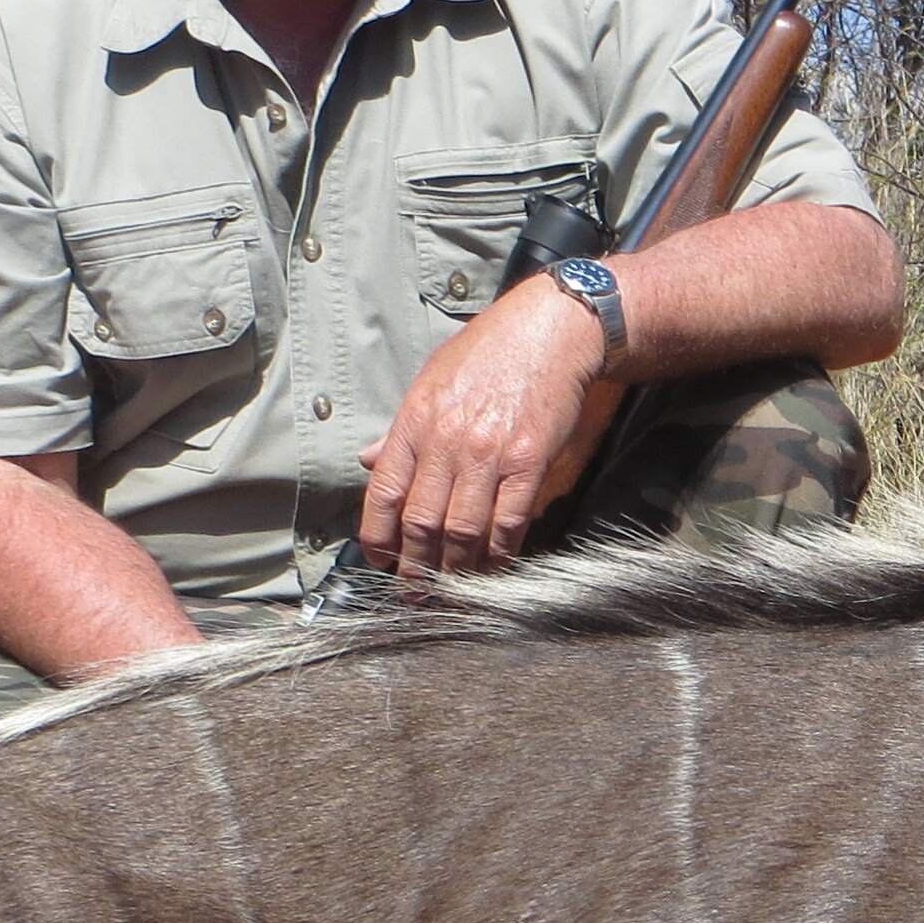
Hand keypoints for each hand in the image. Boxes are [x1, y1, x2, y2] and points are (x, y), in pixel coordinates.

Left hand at [356, 276, 615, 574]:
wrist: (552, 330)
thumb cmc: (491, 350)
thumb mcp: (432, 379)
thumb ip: (402, 428)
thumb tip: (371, 461)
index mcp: (416, 422)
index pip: (384, 493)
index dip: (378, 536)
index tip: (380, 561)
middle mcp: (447, 441)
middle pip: (421, 522)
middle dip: (415, 566)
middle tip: (414, 593)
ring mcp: (488, 454)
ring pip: (462, 530)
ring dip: (455, 569)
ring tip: (450, 592)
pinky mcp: (529, 462)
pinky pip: (509, 522)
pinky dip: (499, 554)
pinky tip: (494, 569)